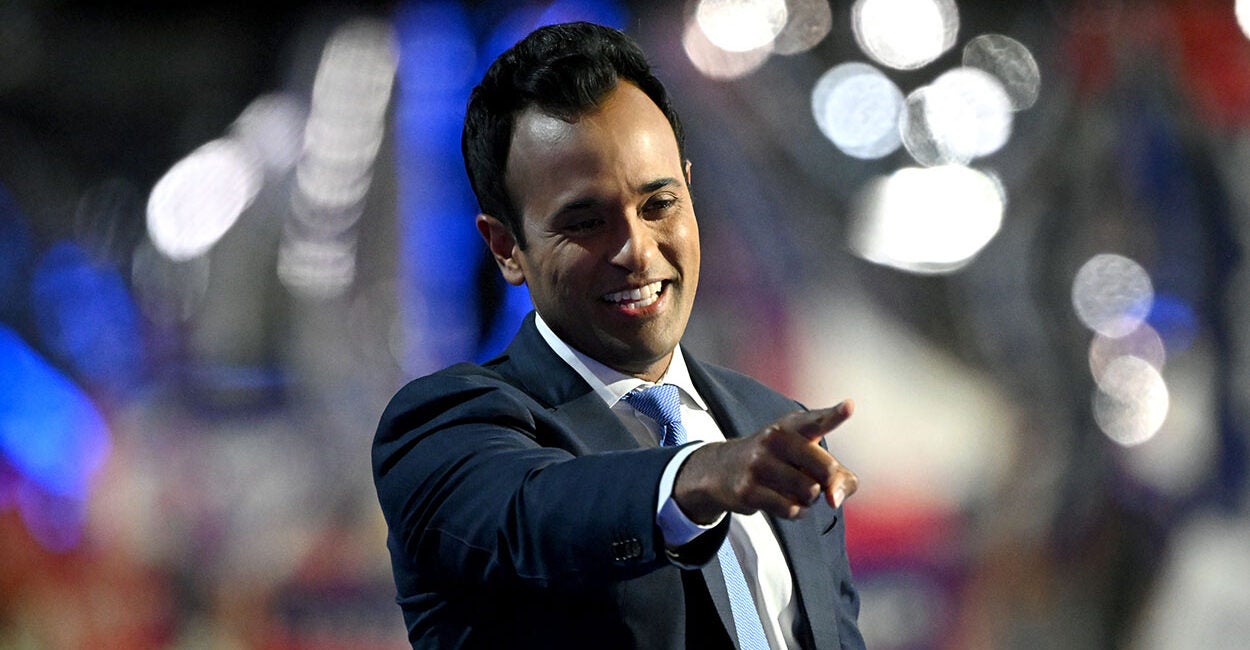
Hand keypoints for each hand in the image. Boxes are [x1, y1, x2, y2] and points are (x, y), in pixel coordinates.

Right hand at [672, 400, 857, 523]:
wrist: (723, 469)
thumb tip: (834, 500)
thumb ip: (838, 476)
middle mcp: (774, 439)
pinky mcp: (748, 489)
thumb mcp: (807, 457)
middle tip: (810, 478)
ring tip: (794, 490)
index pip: (817, 420)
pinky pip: (791, 509)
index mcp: (792, 425)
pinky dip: (796, 512)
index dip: (835, 415)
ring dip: (809, 500)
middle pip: (826, 470)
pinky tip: (784, 502)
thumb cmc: (778, 461)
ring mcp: (758, 464)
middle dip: (826, 483)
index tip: (850, 406)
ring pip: (810, 493)